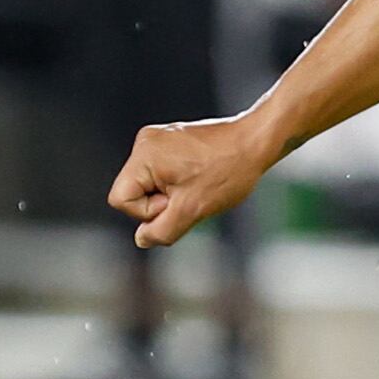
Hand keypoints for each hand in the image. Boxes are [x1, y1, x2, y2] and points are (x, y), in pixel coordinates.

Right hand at [109, 114, 277, 248]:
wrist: (257, 141)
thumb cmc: (228, 172)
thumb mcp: (192, 210)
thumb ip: (162, 231)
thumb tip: (143, 239)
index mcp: (144, 155)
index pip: (121, 200)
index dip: (148, 211)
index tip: (179, 201)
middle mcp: (145, 142)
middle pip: (134, 192)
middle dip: (162, 202)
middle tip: (194, 193)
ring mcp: (158, 139)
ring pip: (150, 184)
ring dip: (173, 193)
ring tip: (201, 184)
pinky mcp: (172, 140)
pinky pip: (164, 173)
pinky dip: (181, 182)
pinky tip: (203, 177)